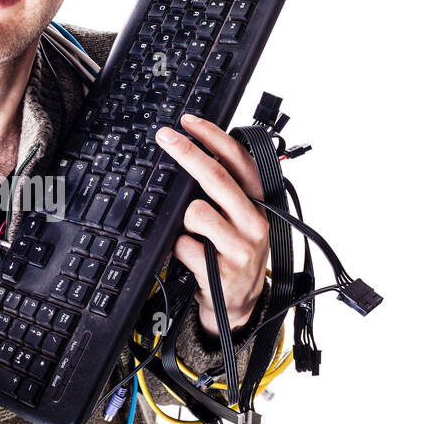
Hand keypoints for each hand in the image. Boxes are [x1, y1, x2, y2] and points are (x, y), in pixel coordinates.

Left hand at [155, 114, 268, 336]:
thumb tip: (195, 153)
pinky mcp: (221, 271)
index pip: (238, 159)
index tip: (189, 121)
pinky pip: (184, 245)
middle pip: (216, 177)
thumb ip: (226, 189)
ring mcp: (239, 247)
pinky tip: (191, 255)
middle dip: (187, 152)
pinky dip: (179, 248)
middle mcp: (253, 220)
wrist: (240, 302)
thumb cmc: (236, 251)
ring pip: (196, 212)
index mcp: (258, 201)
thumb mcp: (241, 217)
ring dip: (184, 219)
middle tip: (165, 136)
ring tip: (194, 233)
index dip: (212, 136)